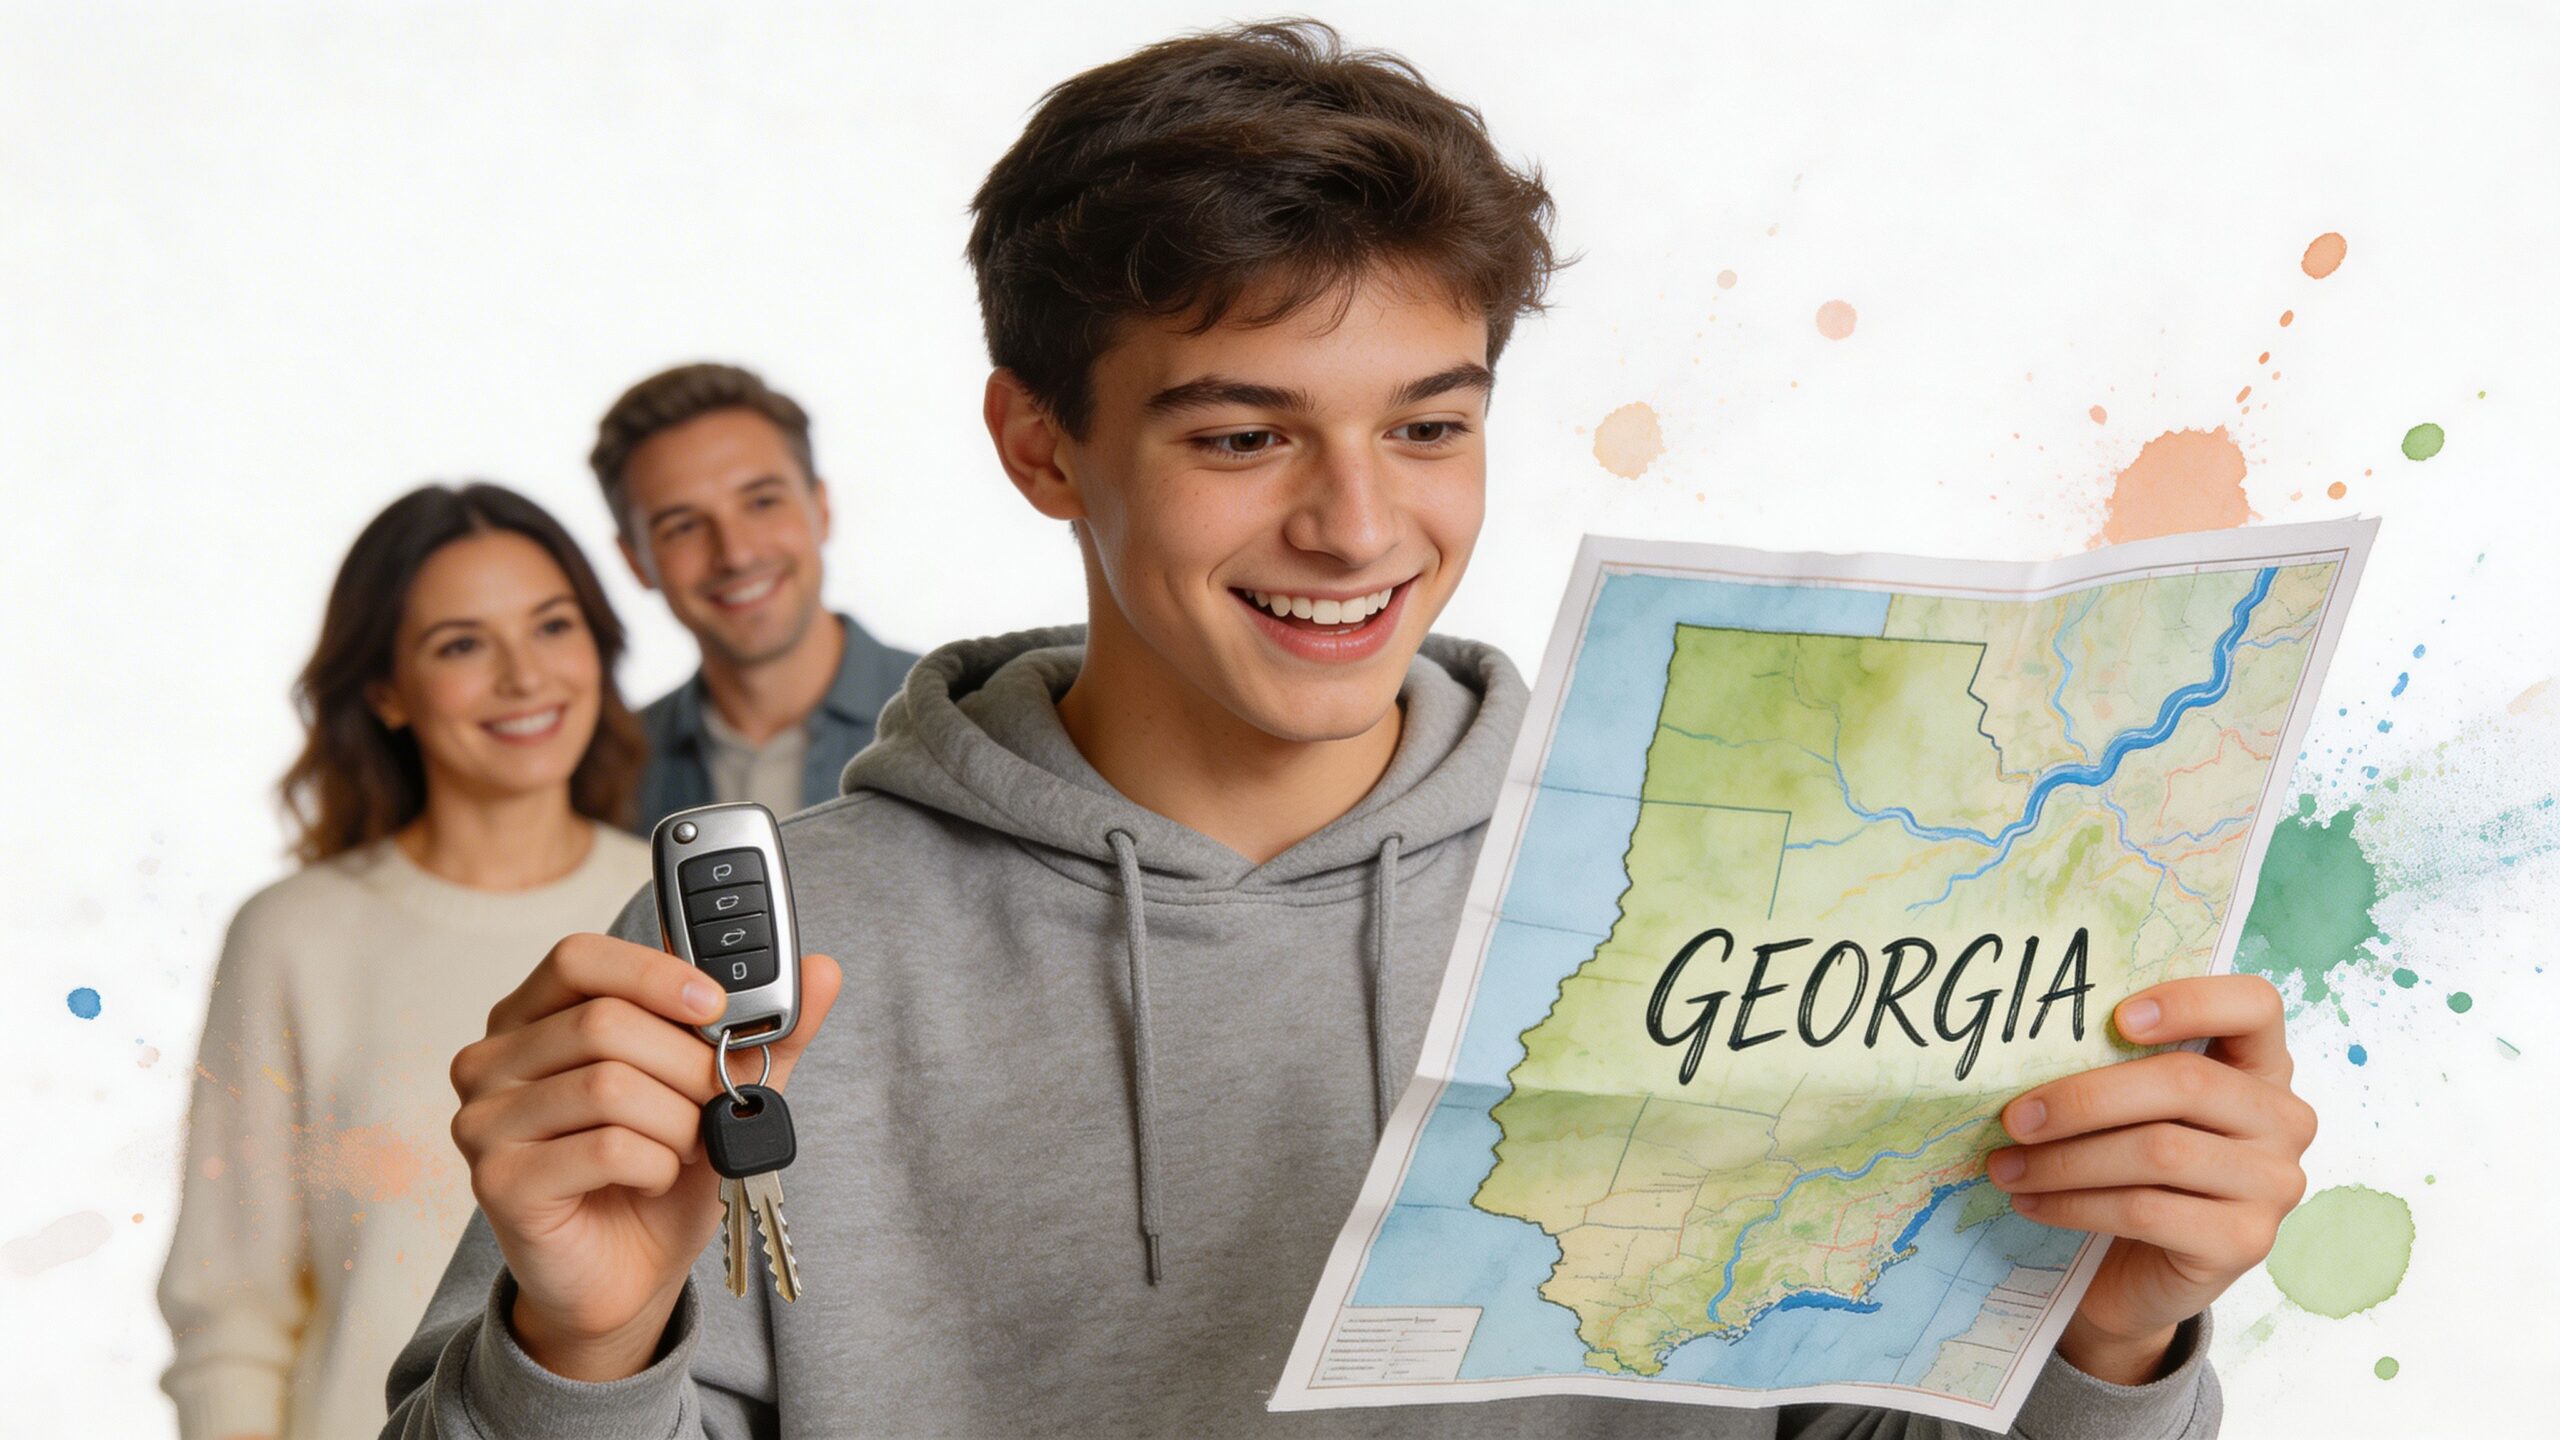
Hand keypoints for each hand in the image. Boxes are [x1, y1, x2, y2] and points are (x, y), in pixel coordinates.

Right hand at [449, 934, 842, 1380]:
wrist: (628, 1272)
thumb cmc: (658, 1169)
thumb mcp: (719, 1089)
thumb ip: (763, 1028)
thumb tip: (822, 969)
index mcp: (534, 1016)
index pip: (578, 959)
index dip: (653, 973)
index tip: (714, 1005)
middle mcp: (493, 1060)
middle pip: (603, 1023)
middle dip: (687, 1066)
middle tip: (715, 1101)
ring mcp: (484, 1121)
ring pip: (609, 1087)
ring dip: (676, 1122)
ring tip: (683, 1146)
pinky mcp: (498, 1181)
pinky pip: (607, 1149)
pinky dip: (656, 1164)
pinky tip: (654, 1178)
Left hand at [1987, 974, 2314, 1384]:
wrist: (2144, 1272)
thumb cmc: (2135, 1169)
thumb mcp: (2133, 1109)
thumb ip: (2116, 1067)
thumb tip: (2031, 1050)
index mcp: (2261, 1066)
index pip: (2255, 1006)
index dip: (2191, 1001)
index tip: (2115, 1018)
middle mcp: (2284, 1120)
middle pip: (2186, 1083)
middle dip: (2084, 1099)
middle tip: (2014, 1118)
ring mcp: (2273, 1184)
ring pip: (2158, 1151)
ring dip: (2065, 1160)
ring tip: (2006, 1167)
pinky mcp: (2245, 1241)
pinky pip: (2145, 1210)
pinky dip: (2074, 1204)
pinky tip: (2032, 1203)